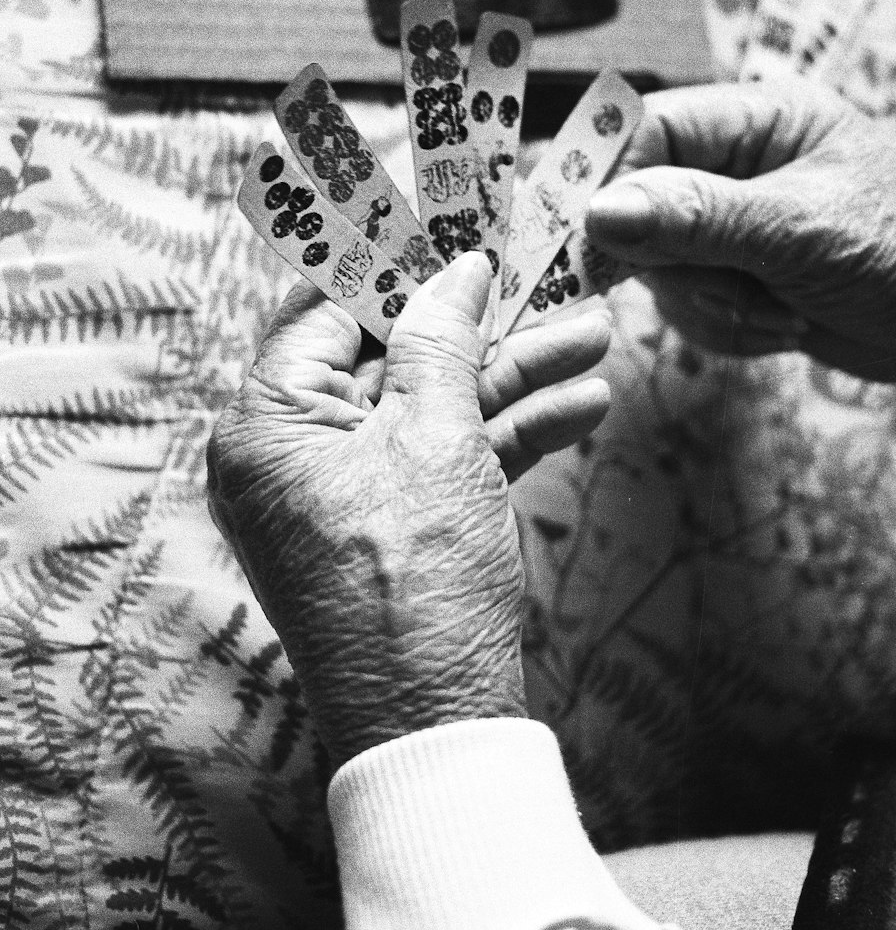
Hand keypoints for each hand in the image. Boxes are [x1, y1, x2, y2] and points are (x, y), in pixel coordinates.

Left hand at [206, 253, 610, 769]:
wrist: (437, 723)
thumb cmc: (417, 580)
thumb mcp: (436, 435)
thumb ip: (442, 337)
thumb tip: (456, 266)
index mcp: (268, 421)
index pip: (323, 306)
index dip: (387, 253)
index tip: (438, 205)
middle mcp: (294, 452)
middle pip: (390, 353)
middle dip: (478, 319)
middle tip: (534, 264)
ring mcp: (347, 490)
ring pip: (432, 405)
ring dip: (513, 374)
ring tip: (594, 335)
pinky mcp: (395, 524)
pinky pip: (446, 457)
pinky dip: (508, 432)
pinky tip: (583, 402)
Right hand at [585, 80, 895, 403]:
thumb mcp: (801, 230)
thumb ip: (697, 218)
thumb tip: (599, 212)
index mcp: (762, 117)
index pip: (651, 128)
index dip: (610, 177)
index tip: (585, 233)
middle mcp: (741, 163)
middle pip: (643, 204)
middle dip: (681, 264)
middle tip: (731, 291)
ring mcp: (736, 222)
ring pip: (661, 265)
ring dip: (711, 303)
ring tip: (781, 312)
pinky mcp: (738, 275)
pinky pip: (688, 304)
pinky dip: (727, 327)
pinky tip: (784, 327)